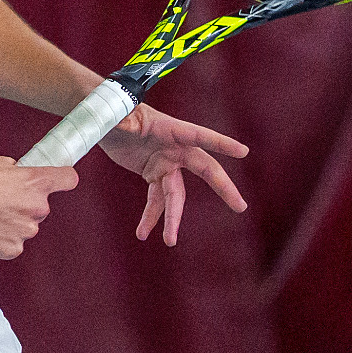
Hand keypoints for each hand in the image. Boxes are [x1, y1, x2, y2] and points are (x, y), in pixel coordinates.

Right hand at [0, 152, 77, 258]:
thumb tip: (14, 173)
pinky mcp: (13, 248)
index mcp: (36, 182)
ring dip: (12, 222)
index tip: (61, 180)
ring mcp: (26, 230)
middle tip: (1, 200)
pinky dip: (2, 238)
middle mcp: (37, 207)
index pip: (67, 179)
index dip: (63, 178)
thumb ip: (13, 169)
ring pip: (25, 226)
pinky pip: (13, 243)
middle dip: (25, 205)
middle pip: (40, 207)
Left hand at [97, 105, 248, 245]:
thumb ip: (124, 119)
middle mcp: (175, 148)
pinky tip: (142, 233)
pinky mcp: (154, 175)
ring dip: (172, 219)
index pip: (200, 136)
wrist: (108, 123)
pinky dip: (150, 217)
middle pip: (205, 169)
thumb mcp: (119, 115)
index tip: (243, 151)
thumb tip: (123, 122)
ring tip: (169, 241)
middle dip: (223, 188)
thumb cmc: (116, 111)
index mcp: (172, 130)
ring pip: (176, 195)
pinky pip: (156, 200)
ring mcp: (166, 164)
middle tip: (241, 206)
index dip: (221, 143)